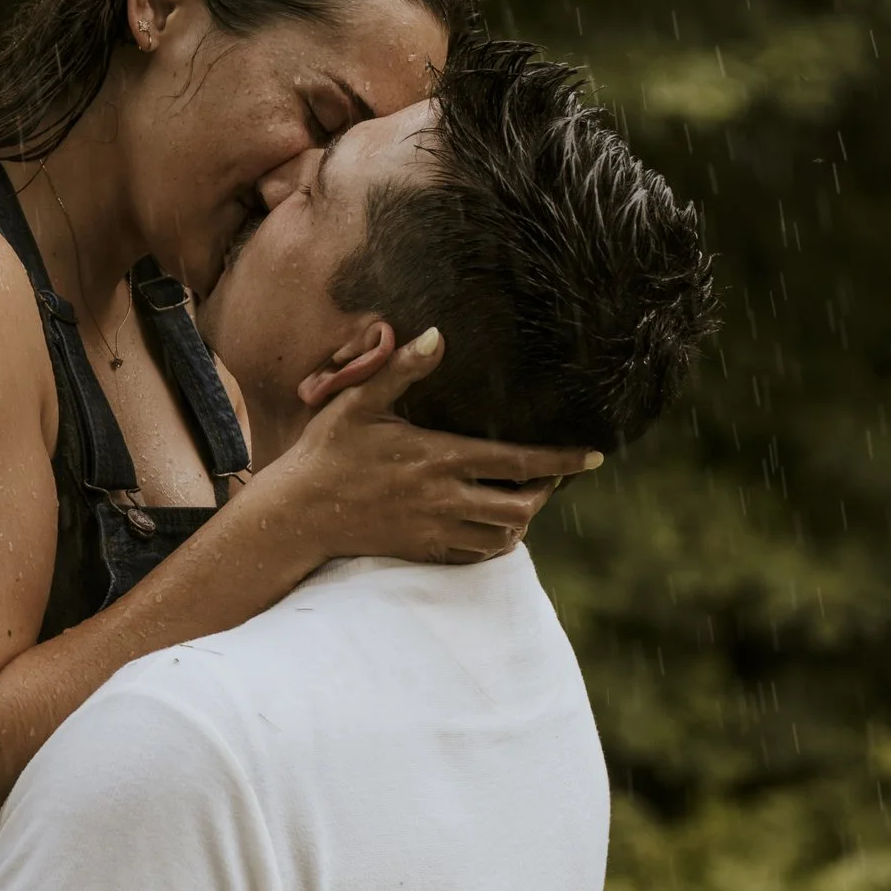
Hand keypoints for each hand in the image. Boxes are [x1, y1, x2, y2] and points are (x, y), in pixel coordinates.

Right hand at [261, 326, 602, 565]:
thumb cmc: (327, 452)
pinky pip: (475, 555)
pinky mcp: (422, 551)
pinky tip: (494, 525)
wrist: (296, 514)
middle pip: (521, 508)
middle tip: (551, 476)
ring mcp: (434, 531)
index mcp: (437, 459)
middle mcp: (443, 499)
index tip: (594, 455)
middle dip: (546, 493)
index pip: (517, 462)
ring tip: (524, 498)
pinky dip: (495, 542)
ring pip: (503, 537)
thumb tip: (437, 334)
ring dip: (522, 520)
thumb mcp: (359, 401)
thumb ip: (403, 369)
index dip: (562, 460)